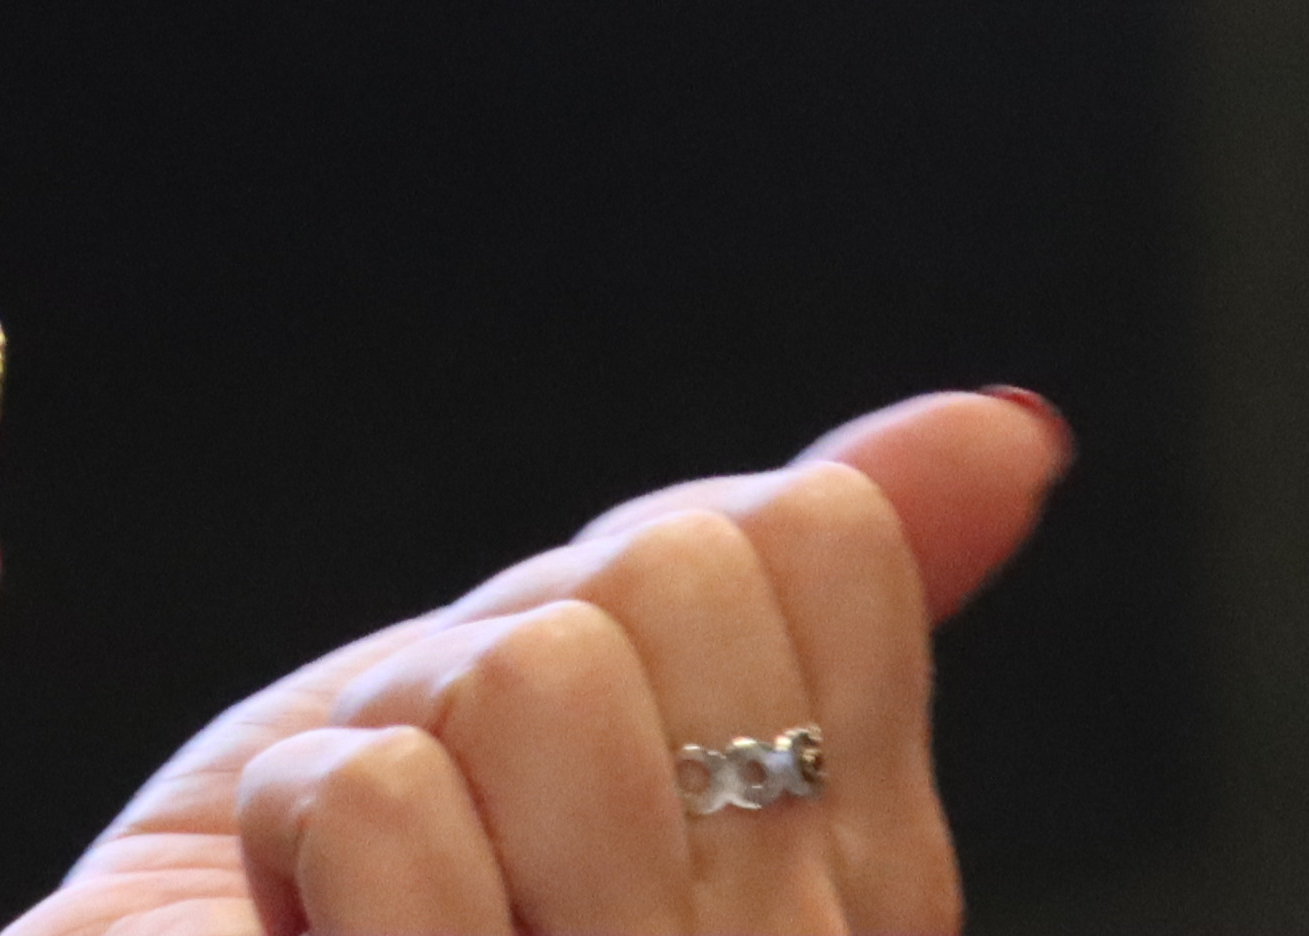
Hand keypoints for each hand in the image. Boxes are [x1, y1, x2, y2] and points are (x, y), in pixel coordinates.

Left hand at [17, 389, 1066, 934]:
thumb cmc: (373, 879)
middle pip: (672, 579)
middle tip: (475, 809)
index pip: (818, 537)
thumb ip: (796, 583)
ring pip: (537, 677)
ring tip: (392, 882)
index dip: (626, 569)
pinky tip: (321, 930)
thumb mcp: (584, 698)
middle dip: (504, 654)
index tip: (576, 706)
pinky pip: (383, 803)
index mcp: (862, 867)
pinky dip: (298, 834)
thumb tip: (1011, 424)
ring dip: (398, 744)